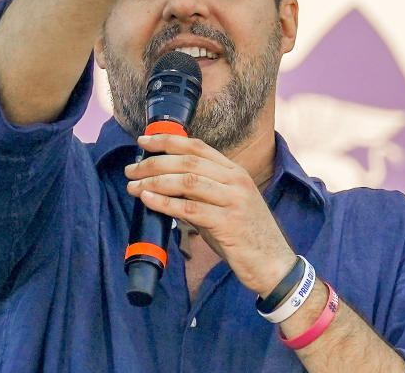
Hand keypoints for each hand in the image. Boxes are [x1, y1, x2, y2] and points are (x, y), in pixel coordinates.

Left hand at [124, 134, 297, 297]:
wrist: (274, 264)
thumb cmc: (244, 236)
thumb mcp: (225, 205)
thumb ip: (200, 192)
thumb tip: (163, 184)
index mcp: (234, 172)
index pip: (197, 147)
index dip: (168, 141)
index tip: (143, 141)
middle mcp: (235, 180)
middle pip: (187, 162)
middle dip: (154, 162)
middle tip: (131, 169)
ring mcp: (234, 200)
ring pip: (187, 182)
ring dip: (155, 181)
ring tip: (134, 185)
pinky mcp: (229, 223)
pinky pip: (190, 209)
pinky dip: (165, 203)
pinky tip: (148, 200)